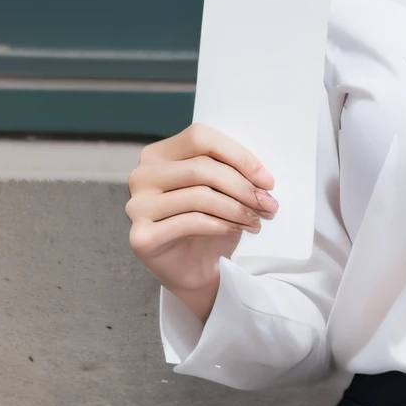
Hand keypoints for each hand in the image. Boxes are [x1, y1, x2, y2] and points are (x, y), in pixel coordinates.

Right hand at [126, 123, 277, 313]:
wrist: (193, 268)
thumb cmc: (208, 223)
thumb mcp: (220, 189)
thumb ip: (230, 171)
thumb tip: (261, 177)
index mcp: (158, 154)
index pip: (199, 138)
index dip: (238, 155)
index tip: (266, 180)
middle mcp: (141, 176)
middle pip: (201, 168)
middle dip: (242, 187)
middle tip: (268, 204)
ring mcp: (137, 206)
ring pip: (199, 196)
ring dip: (237, 208)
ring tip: (256, 220)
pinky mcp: (142, 236)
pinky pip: (191, 222)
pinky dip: (222, 225)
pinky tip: (236, 230)